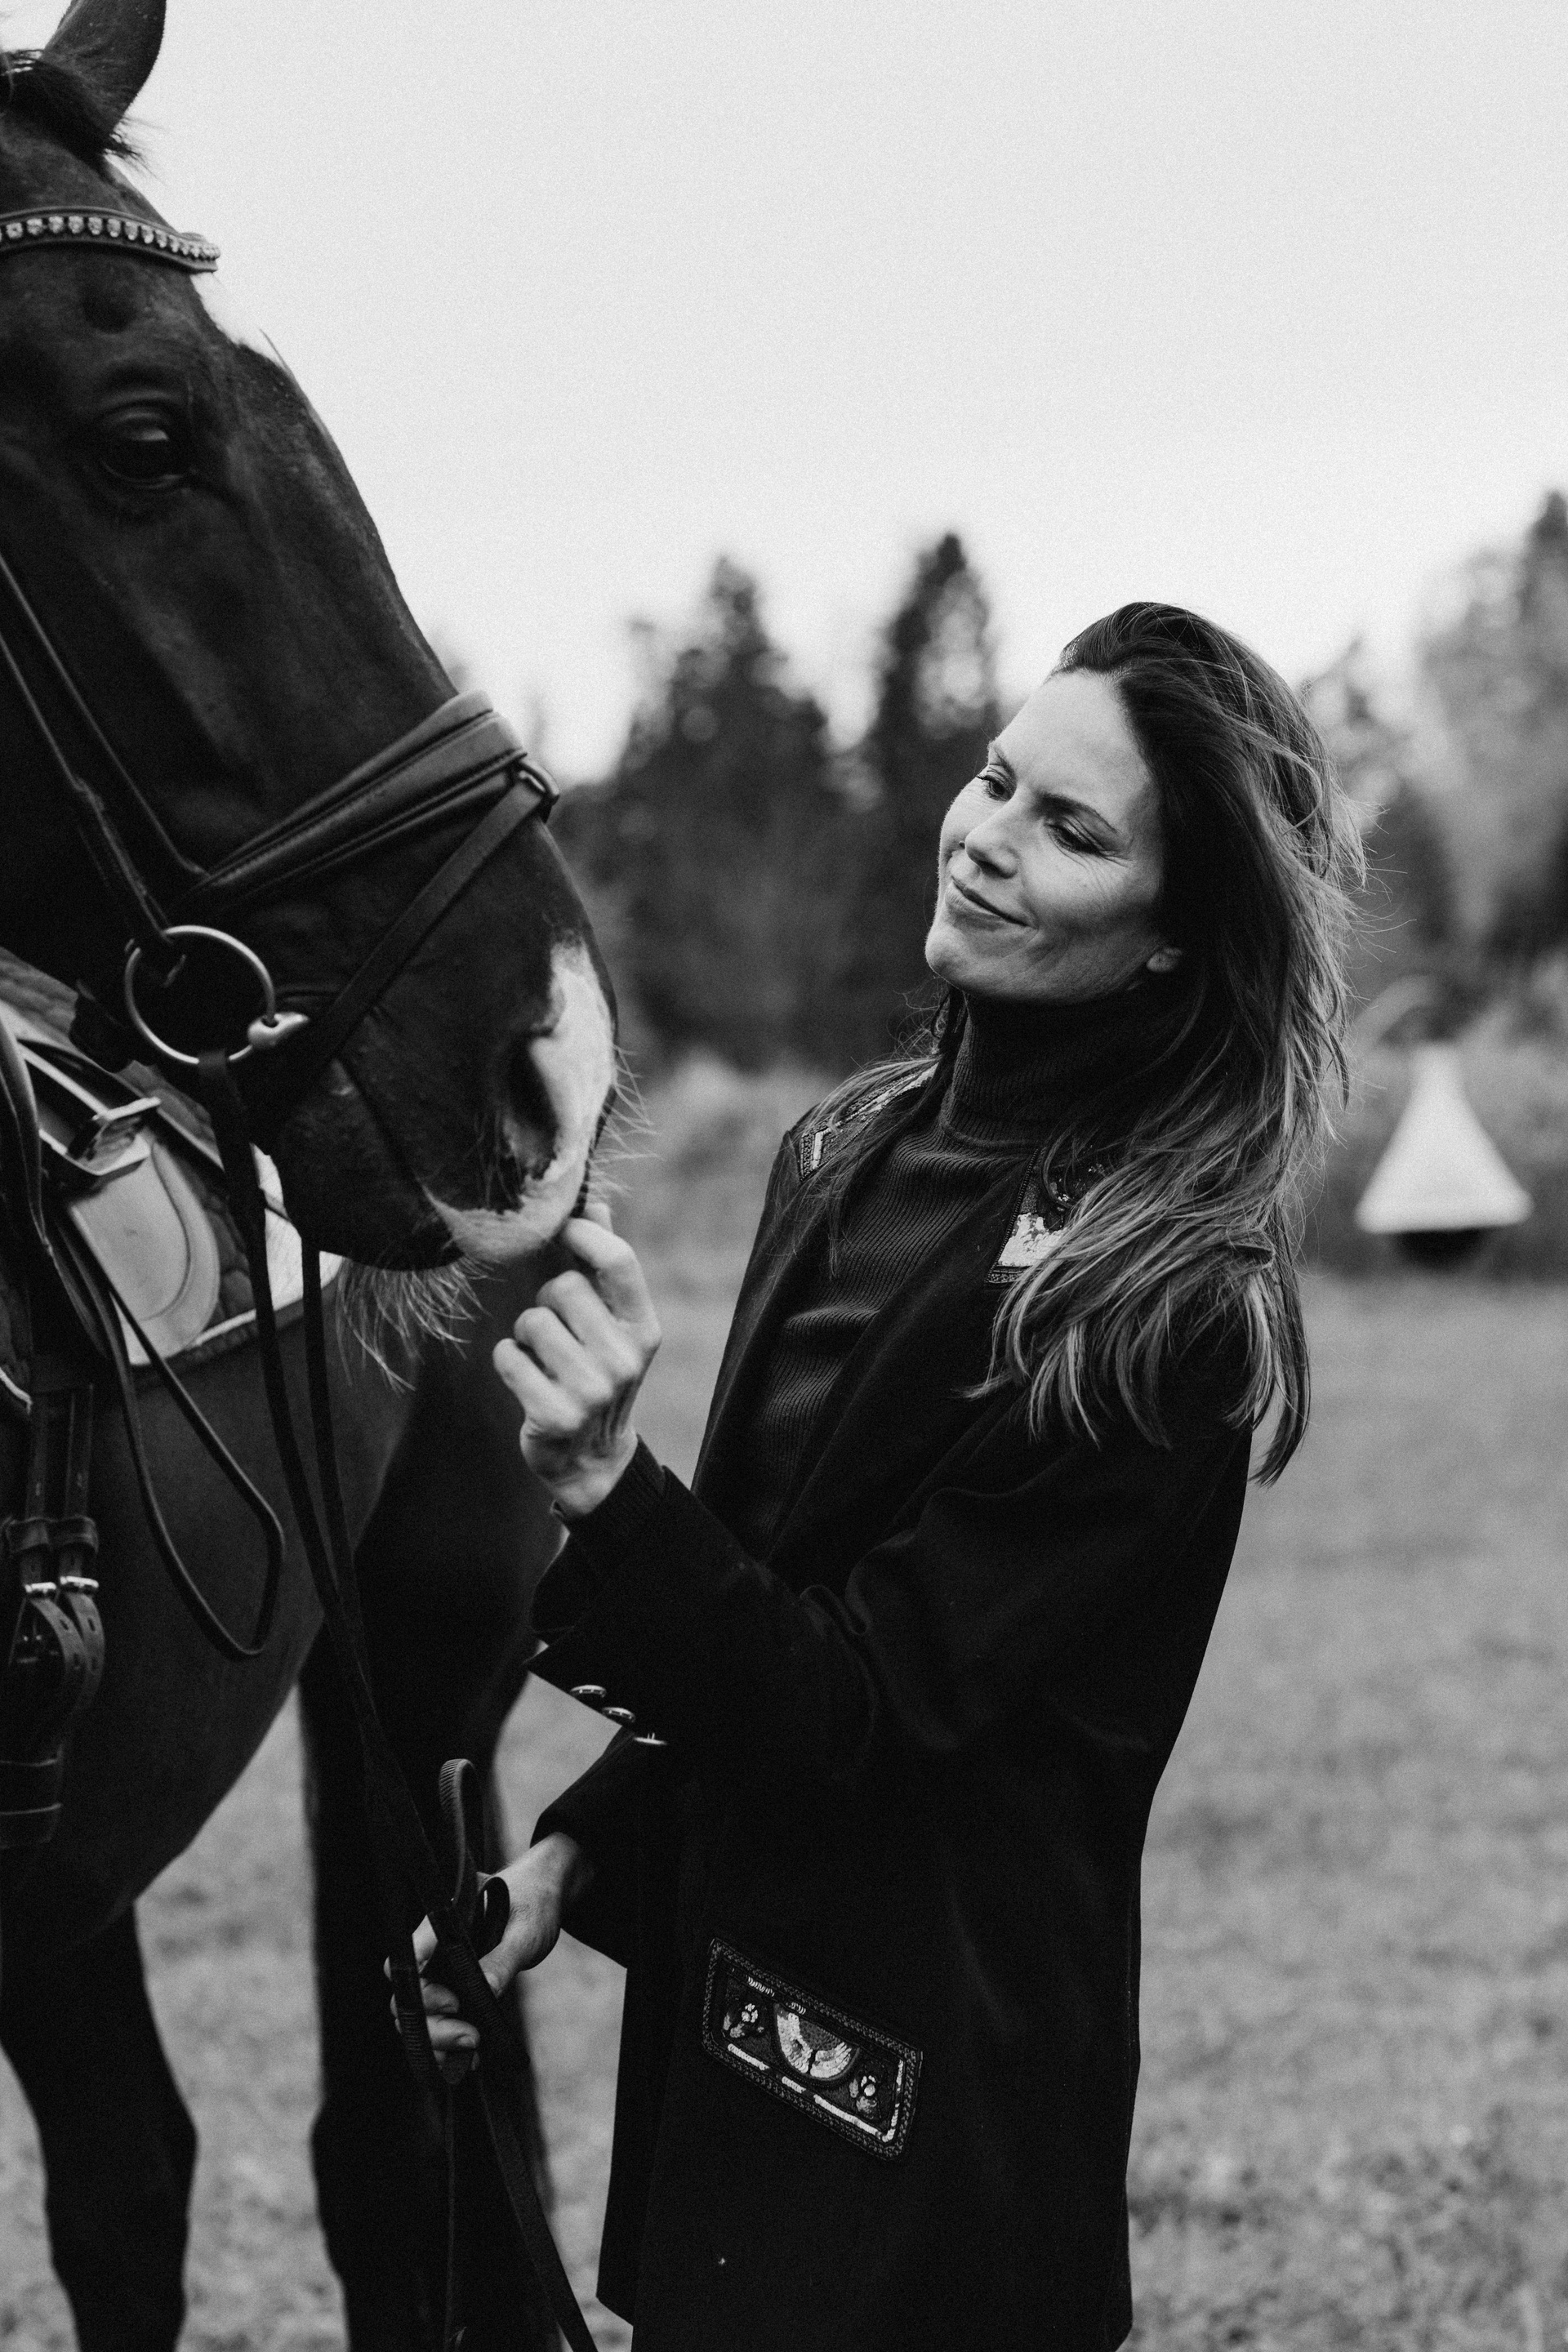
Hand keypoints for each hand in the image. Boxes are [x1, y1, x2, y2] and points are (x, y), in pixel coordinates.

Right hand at [396, 1832, 591, 2083]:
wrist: (542, 1899)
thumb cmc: (533, 1903)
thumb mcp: (526, 1930)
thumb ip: (504, 1958)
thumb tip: (485, 1990)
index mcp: (445, 1917)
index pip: (412, 1949)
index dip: (418, 1980)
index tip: (451, 2003)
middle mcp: (434, 1945)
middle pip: (412, 1991)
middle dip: (434, 2020)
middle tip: (470, 2035)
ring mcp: (441, 1969)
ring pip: (418, 2012)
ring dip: (439, 2037)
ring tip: (472, 2048)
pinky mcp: (453, 1989)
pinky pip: (436, 2021)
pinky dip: (446, 2044)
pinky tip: (470, 2057)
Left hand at [492, 1203, 661, 1517]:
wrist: (591, 1459)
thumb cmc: (596, 1373)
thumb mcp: (613, 1325)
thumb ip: (604, 1267)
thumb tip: (594, 1205)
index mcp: (644, 1328)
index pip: (618, 1260)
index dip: (584, 1234)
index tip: (565, 1231)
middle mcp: (624, 1359)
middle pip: (562, 1287)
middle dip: (546, 1301)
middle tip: (556, 1330)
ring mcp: (591, 1390)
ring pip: (531, 1321)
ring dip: (525, 1335)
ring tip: (544, 1359)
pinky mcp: (554, 1415)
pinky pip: (507, 1356)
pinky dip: (508, 1362)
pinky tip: (528, 1381)